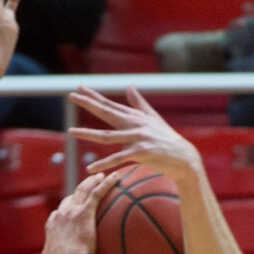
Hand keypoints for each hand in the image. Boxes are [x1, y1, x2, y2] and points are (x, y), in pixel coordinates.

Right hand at [43, 172, 118, 253]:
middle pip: (71, 197)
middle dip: (81, 189)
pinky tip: (115, 177)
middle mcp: (61, 214)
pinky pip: (96, 193)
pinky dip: (106, 184)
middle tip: (89, 184)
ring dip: (92, 181)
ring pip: (83, 189)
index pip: (61, 211)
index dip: (69, 207)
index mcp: (53, 225)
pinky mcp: (84, 212)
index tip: (75, 206)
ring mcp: (72, 211)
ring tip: (100, 176)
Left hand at [68, 86, 201, 181]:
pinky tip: (90, 167)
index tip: (79, 88)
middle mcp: (134, 124)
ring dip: (87, 134)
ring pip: (107, 137)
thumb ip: (139, 103)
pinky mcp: (140, 153)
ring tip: (70, 133)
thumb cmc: (167, 139)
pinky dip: (103, 164)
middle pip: (106, 113)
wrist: (184, 158)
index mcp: (135, 117)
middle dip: (88, 104)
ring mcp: (137, 138)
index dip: (94, 96)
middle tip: (71, 96)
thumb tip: (129, 86)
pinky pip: (117, 159)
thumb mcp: (153, 118)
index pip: (110, 105)